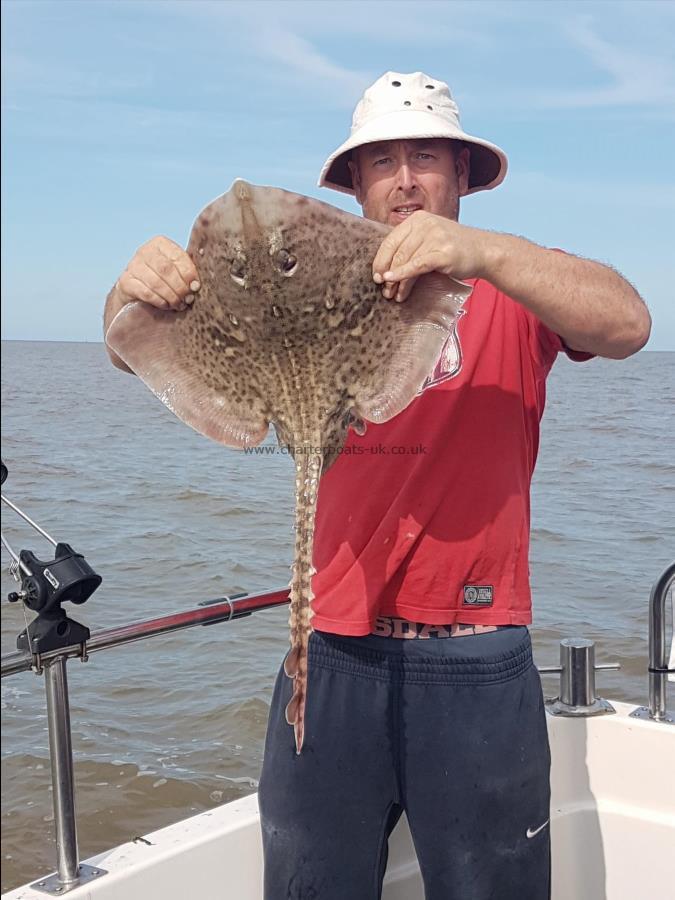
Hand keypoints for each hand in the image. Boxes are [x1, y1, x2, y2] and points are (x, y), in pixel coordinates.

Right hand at [116, 236, 199, 310]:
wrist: (136, 290)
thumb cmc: (162, 278)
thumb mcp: (176, 270)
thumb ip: (187, 272)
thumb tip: (195, 285)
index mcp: (161, 244)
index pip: (178, 257)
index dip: (189, 274)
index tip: (196, 287)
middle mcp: (145, 251)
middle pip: (166, 269)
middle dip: (180, 287)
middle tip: (187, 299)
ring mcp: (133, 266)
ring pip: (156, 282)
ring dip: (171, 296)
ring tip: (178, 304)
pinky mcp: (126, 282)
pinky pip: (146, 293)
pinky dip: (159, 301)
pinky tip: (166, 305)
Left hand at [372, 212, 488, 301]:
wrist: (483, 251)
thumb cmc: (454, 249)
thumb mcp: (429, 240)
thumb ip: (410, 246)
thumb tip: (384, 268)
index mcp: (417, 219)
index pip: (390, 241)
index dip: (380, 260)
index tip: (376, 276)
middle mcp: (425, 224)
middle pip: (396, 252)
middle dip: (387, 274)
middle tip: (384, 291)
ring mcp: (434, 236)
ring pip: (405, 261)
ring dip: (397, 282)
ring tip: (394, 295)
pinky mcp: (442, 252)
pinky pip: (417, 266)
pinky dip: (403, 275)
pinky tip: (395, 282)